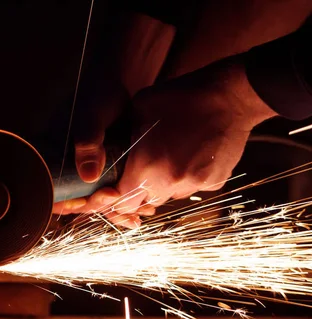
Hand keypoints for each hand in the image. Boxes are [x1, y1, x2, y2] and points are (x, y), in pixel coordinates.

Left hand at [55, 56, 277, 226]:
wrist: (231, 95)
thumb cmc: (180, 97)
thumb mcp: (138, 109)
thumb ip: (121, 138)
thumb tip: (107, 154)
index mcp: (145, 167)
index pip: (121, 201)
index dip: (115, 197)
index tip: (115, 189)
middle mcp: (169, 183)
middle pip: (145, 201)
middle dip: (139, 190)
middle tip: (142, 167)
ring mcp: (194, 184)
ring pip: (169, 195)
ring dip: (163, 183)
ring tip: (168, 155)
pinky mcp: (214, 182)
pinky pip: (191, 187)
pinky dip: (186, 176)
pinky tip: (189, 153)